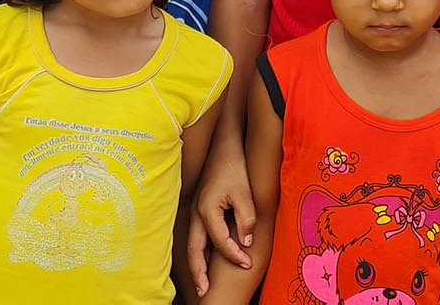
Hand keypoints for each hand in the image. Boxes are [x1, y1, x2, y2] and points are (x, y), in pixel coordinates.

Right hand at [188, 138, 256, 292]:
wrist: (223, 149)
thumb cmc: (234, 169)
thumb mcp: (245, 193)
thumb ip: (246, 219)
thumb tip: (246, 243)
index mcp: (207, 210)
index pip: (220, 241)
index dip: (235, 254)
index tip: (248, 263)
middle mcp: (196, 214)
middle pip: (194, 250)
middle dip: (199, 272)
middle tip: (204, 291)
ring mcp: (194, 213)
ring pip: (192, 244)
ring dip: (196, 264)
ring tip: (202, 283)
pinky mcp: (198, 211)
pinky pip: (195, 236)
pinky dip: (198, 252)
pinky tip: (204, 260)